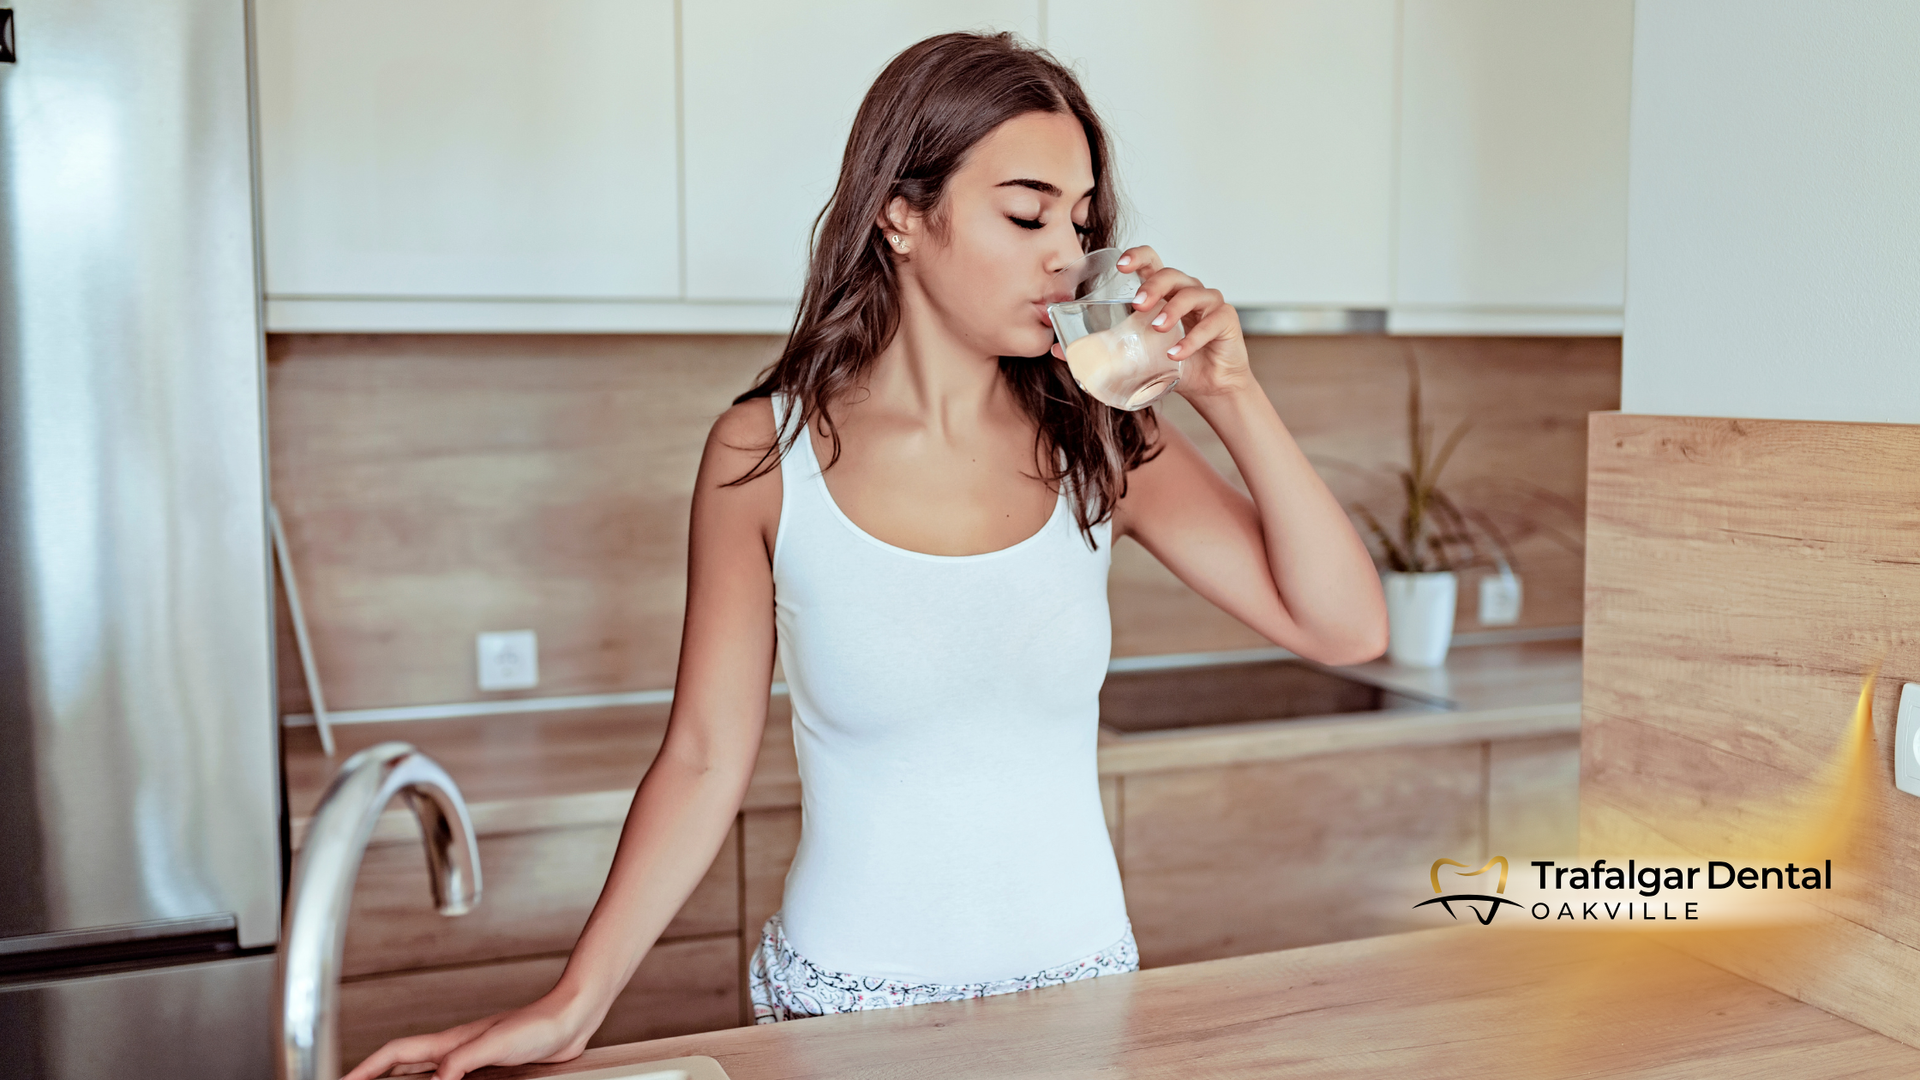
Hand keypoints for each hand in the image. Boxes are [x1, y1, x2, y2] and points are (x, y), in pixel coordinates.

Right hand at [340, 991, 596, 1079]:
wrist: (571, 1020)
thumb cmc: (539, 1024)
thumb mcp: (494, 1044)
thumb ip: (461, 1061)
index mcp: (449, 1042)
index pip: (394, 1054)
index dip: (365, 1068)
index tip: (342, 1079)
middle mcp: (455, 1049)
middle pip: (401, 1064)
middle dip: (374, 1076)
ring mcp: (471, 1058)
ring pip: (422, 1072)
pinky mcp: (489, 1068)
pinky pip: (450, 1079)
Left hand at [1045, 244, 1253, 399]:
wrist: (1209, 386)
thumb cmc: (1171, 362)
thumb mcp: (1134, 354)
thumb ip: (1100, 347)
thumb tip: (1057, 349)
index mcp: (1163, 291)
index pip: (1152, 261)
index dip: (1138, 257)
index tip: (1121, 265)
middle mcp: (1186, 290)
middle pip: (1171, 274)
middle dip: (1153, 285)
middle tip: (1137, 304)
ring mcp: (1208, 303)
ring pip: (1193, 293)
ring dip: (1173, 309)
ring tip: (1157, 328)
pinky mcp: (1226, 321)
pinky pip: (1212, 322)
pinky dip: (1193, 338)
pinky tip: (1176, 353)